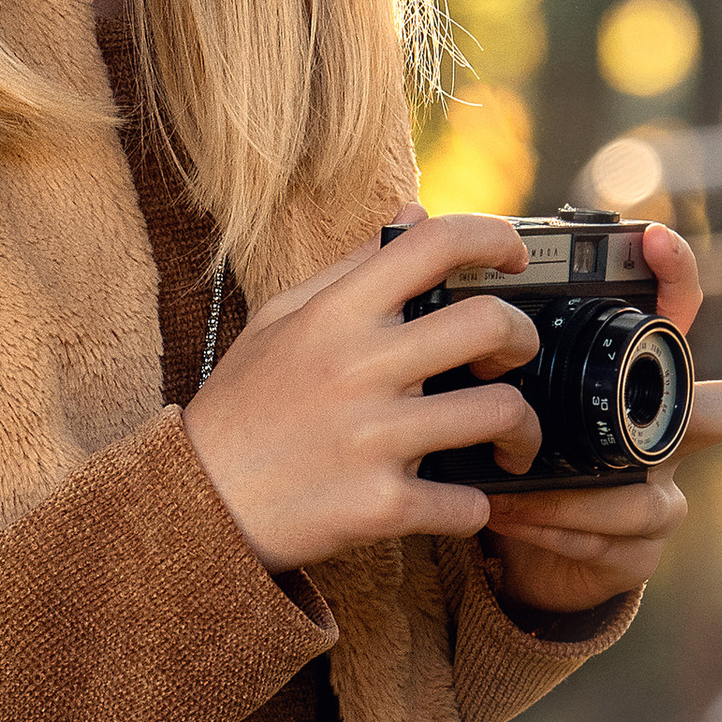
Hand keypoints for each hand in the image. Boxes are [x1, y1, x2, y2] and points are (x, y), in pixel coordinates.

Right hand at [182, 214, 547, 573]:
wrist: (198, 504)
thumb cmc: (242, 408)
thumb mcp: (278, 320)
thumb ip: (350, 268)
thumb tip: (412, 214)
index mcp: (337, 315)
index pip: (433, 244)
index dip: (493, 238)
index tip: (514, 256)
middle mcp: (359, 368)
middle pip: (490, 325)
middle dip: (524, 339)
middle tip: (516, 358)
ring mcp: (374, 438)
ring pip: (500, 413)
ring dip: (521, 430)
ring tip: (508, 441)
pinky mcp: (382, 506)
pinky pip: (469, 502)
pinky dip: (477, 505)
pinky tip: (460, 498)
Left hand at [477, 223, 721, 618]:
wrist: (506, 549)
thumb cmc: (492, 447)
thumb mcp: (468, 382)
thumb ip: (444, 316)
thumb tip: (412, 222)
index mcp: (622, 376)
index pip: (669, 315)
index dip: (673, 275)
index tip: (653, 240)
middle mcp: (653, 429)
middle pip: (710, 411)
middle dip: (693, 414)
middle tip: (638, 423)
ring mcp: (654, 491)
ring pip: (648, 492)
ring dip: (574, 492)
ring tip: (511, 486)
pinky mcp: (636, 549)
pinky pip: (616, 539)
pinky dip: (557, 527)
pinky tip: (509, 516)